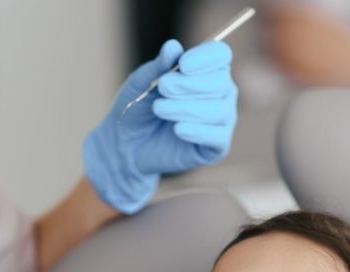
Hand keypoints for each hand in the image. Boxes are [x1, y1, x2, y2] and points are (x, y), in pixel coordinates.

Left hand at [84, 40, 236, 213]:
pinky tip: (177, 129)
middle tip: (162, 89)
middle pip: (220, 82)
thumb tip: (172, 46)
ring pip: (217, 110)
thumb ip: (158, 66)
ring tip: (160, 109)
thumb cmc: (139, 110)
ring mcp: (221, 120)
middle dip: (188, 85)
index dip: (205, 58)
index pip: (220, 56)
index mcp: (207, 70)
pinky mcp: (216, 146)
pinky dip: (197, 131)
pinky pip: (217, 136)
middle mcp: (221, 92)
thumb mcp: (141, 83)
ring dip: (186, 108)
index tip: (182, 64)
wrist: (128, 146)